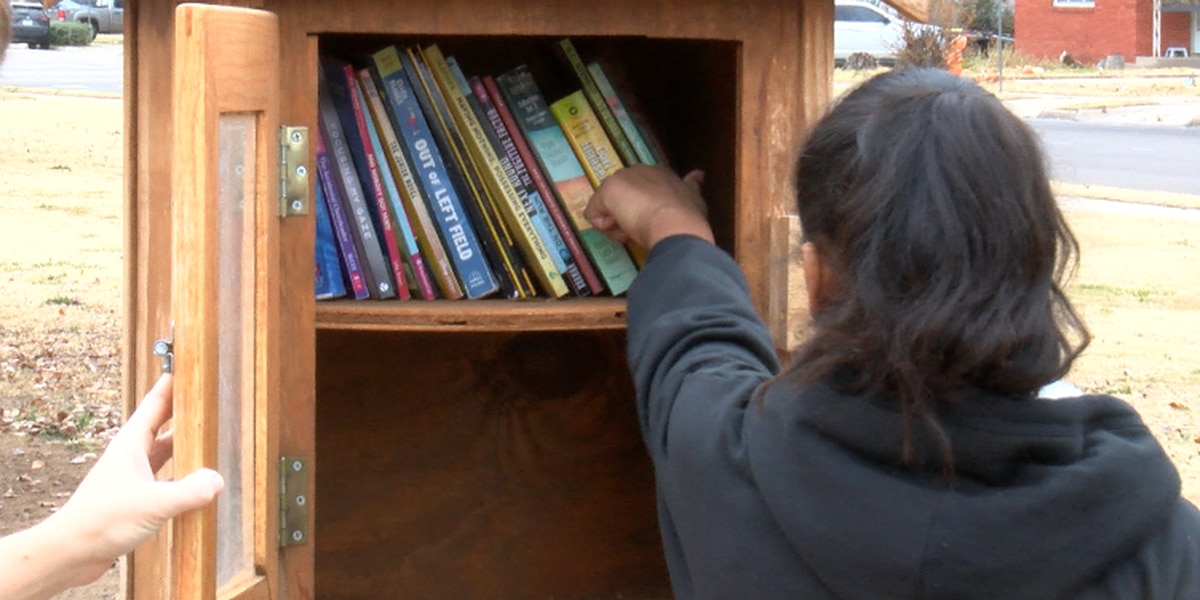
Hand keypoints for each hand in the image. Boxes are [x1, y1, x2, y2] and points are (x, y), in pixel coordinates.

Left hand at [0, 374, 223, 597]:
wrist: (72, 550)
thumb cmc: (102, 520)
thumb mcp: (153, 503)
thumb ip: (189, 491)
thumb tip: (217, 480)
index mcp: (131, 444)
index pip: (155, 403)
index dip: (172, 384)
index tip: (188, 366)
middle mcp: (131, 455)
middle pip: (162, 424)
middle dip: (184, 411)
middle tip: (208, 399)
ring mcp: (131, 475)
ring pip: (163, 452)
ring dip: (183, 445)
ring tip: (208, 438)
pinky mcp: (133, 496)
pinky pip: (163, 477)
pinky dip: (180, 475)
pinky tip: (194, 483)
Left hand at [584, 165, 713, 248]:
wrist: (675, 223)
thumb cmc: (687, 216)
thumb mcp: (695, 199)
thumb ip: (693, 187)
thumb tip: (699, 174)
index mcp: (660, 172)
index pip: (645, 189)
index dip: (647, 208)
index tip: (655, 221)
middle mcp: (639, 170)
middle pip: (625, 197)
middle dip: (630, 214)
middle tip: (644, 228)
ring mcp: (621, 179)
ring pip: (610, 206)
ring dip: (618, 222)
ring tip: (634, 231)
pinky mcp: (606, 192)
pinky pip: (594, 215)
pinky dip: (604, 228)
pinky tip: (622, 232)